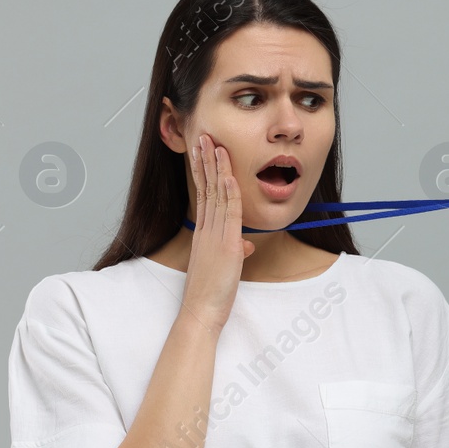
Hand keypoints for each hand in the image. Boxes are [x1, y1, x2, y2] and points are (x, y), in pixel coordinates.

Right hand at [179, 133, 254, 329]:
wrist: (202, 310)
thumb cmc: (211, 292)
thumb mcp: (225, 267)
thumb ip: (235, 251)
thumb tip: (246, 245)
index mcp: (204, 232)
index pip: (204, 194)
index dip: (204, 171)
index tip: (203, 151)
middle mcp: (206, 229)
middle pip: (206, 187)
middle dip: (206, 160)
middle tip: (203, 136)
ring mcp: (214, 235)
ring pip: (215, 194)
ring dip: (216, 168)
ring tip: (214, 144)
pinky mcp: (225, 245)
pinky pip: (227, 214)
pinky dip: (229, 193)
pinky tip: (229, 175)